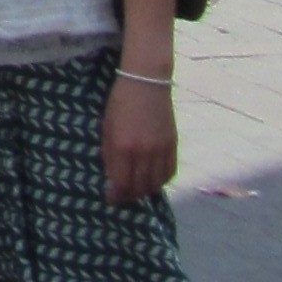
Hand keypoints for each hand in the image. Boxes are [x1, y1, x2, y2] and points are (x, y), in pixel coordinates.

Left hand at [100, 72, 176, 207]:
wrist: (146, 82)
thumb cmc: (120, 102)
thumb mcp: (107, 128)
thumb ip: (110, 155)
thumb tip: (112, 180)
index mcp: (124, 148)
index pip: (122, 184)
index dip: (116, 196)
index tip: (111, 199)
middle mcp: (144, 153)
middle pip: (140, 188)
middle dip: (130, 195)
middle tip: (123, 195)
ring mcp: (161, 150)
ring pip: (156, 184)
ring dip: (145, 190)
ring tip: (137, 188)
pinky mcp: (173, 145)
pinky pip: (170, 173)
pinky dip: (161, 180)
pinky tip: (153, 178)